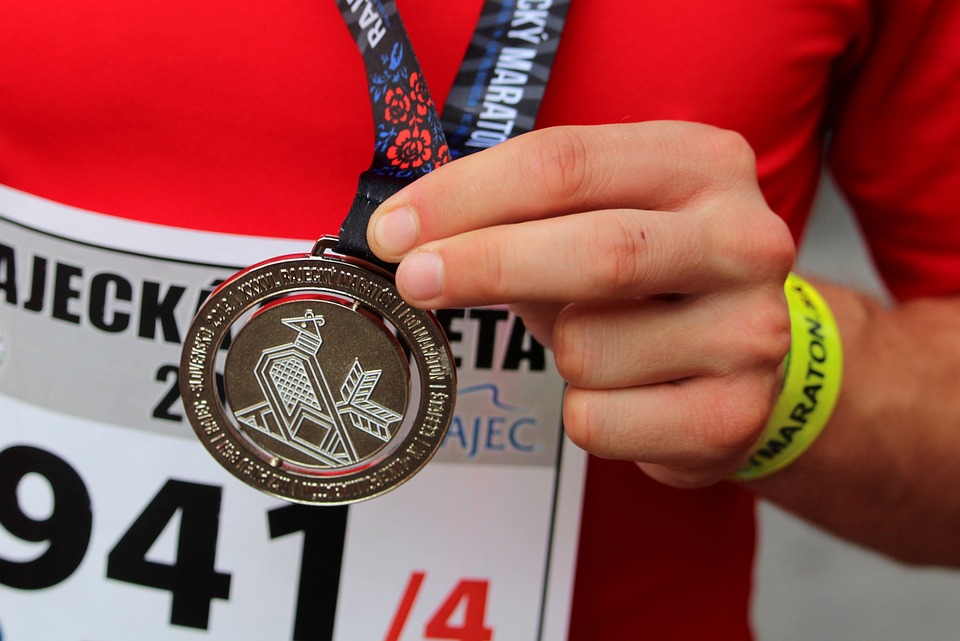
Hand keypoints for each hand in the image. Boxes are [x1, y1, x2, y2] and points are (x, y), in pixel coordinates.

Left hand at [367, 121, 795, 486]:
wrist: (746, 358)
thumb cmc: (650, 281)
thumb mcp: (599, 219)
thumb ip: (524, 216)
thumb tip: (409, 236)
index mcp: (703, 163)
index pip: (566, 163)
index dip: (466, 195)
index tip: (395, 229)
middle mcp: (745, 239)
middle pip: (597, 249)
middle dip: (485, 264)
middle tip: (413, 279)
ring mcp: (753, 332)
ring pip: (588, 348)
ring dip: (559, 352)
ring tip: (600, 344)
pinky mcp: (735, 414)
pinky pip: (599, 419)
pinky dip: (584, 412)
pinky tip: (628, 394)